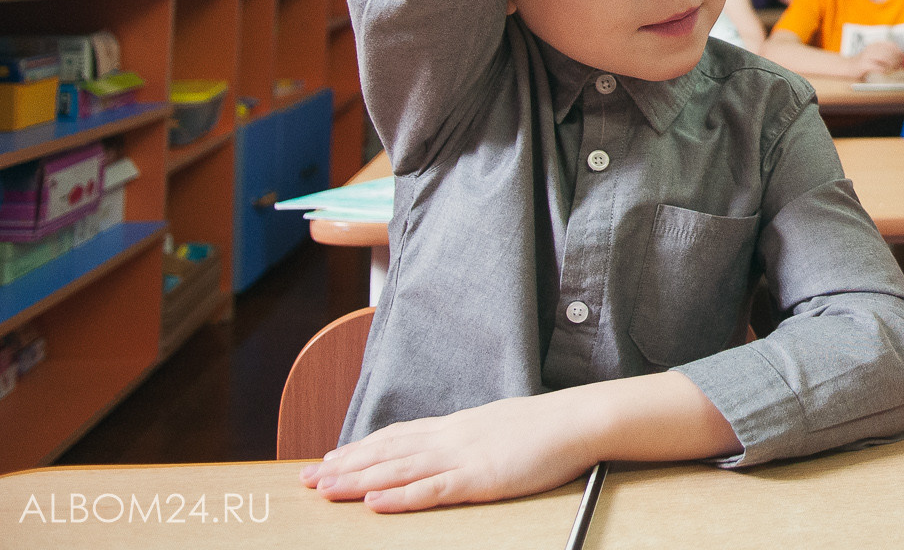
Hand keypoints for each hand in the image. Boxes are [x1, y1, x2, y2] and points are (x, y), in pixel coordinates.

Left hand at [301, 392, 593, 512]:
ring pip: (398, 470)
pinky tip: (374, 502)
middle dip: (344, 466)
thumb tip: (456, 443)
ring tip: (324, 489)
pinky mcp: (479, 478)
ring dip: (358, 481)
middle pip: (387, 453)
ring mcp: (462, 457)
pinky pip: (431, 490)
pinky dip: (399, 497)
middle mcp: (451, 437)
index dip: (361, 448)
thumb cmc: (547, 426)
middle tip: (307, 478)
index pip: (398, 436)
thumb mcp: (499, 424)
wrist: (578, 419)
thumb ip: (472, 435)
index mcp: (457, 426)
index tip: (330, 458)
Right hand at [856, 40, 903, 74]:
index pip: (891, 45)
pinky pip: (878, 68)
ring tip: (894, 69)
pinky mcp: (864, 65)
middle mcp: (871, 48)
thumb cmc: (864, 63)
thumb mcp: (875, 55)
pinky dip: (885, 70)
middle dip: (897, 59)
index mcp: (875, 45)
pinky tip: (886, 72)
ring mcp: (867, 56)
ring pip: (886, 59)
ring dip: (892, 65)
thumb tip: (902, 58)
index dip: (899, 52)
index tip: (903, 58)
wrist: (847, 67)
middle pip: (890, 52)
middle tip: (900, 66)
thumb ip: (887, 55)